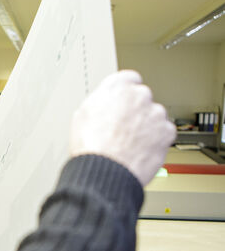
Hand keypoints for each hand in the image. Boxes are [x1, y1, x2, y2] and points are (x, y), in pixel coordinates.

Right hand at [69, 70, 175, 185]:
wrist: (105, 170)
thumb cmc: (91, 146)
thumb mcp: (82, 114)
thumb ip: (101, 101)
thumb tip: (105, 102)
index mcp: (117, 86)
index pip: (128, 79)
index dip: (124, 94)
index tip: (122, 103)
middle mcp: (139, 95)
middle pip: (142, 99)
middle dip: (135, 111)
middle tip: (122, 128)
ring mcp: (155, 113)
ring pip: (154, 116)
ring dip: (146, 126)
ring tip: (129, 143)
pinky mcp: (167, 131)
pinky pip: (163, 133)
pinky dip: (155, 140)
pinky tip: (139, 149)